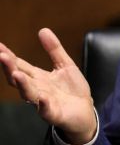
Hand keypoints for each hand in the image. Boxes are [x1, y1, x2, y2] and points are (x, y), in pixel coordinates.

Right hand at [0, 28, 95, 143]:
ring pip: (29, 94)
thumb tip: (42, 29)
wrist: (85, 112)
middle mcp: (37, 89)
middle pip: (19, 79)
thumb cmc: (72, 90)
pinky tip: (42, 98)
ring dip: (22, 84)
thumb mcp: (65, 65)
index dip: (9, 56)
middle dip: (9, 68)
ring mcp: (43, 102)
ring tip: (16, 73)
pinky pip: (46, 110)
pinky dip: (43, 104)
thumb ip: (54, 49)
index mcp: (38, 77)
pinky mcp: (54, 114)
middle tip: (2, 56)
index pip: (19, 65)